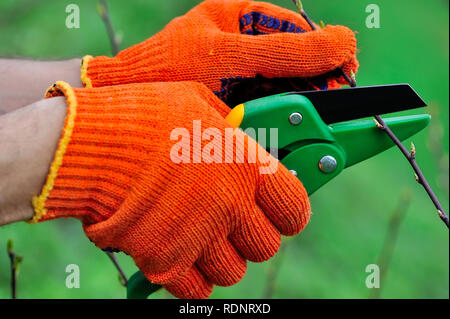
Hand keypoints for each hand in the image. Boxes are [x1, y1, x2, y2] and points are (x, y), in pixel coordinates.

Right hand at [32, 80, 310, 297]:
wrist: (84, 144)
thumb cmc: (141, 115)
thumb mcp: (196, 102)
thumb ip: (229, 127)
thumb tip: (243, 139)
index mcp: (244, 165)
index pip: (294, 208)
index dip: (290, 213)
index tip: (281, 212)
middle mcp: (229, 205)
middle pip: (266, 246)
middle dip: (252, 237)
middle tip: (233, 222)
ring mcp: (197, 237)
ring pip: (233, 272)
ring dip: (221, 258)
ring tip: (201, 236)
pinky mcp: (164, 261)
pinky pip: (197, 289)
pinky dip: (192, 278)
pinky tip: (180, 253)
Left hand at [81, 0, 357, 102]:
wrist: (125, 105)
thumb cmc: (168, 69)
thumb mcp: (230, 56)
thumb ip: (287, 52)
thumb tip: (345, 43)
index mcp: (241, 17)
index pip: (298, 30)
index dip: (325, 52)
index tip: (345, 74)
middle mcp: (242, 44)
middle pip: (294, 61)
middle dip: (313, 84)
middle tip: (328, 105)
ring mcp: (237, 73)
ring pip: (283, 87)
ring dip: (296, 105)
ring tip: (307, 121)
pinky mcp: (231, 100)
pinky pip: (266, 107)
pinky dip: (277, 119)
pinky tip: (282, 128)